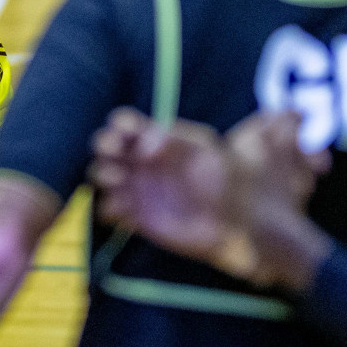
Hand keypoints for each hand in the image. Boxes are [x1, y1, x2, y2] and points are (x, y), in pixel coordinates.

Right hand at [89, 109, 330, 289]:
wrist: (244, 222)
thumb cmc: (231, 178)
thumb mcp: (208, 152)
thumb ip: (177, 141)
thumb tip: (144, 142)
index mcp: (158, 139)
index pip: (125, 124)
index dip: (120, 125)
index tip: (125, 133)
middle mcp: (143, 163)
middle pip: (107, 147)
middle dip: (105, 148)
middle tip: (116, 156)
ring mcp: (139, 190)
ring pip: (102, 177)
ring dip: (104, 176)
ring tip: (120, 182)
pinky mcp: (139, 218)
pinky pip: (109, 211)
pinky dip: (110, 208)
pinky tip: (126, 209)